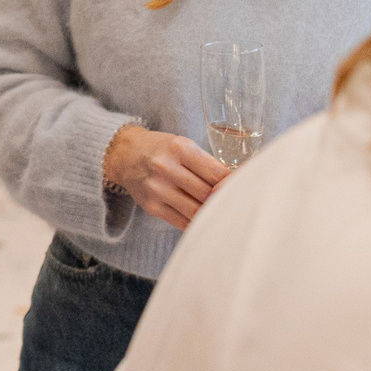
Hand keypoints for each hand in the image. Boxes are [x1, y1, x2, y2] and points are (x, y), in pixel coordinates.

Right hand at [102, 123, 229, 228]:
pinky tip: (207, 222)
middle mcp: (166, 168)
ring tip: (225, 215)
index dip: (234, 184)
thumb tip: (236, 186)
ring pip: (196, 211)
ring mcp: (157, 189)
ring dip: (212, 214)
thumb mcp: (183, 146)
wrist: (125, 155)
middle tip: (239, 205)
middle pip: (207, 193)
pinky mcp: (152, 206)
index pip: (216, 173)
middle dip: (224, 200)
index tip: (246, 189)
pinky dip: (197, 224)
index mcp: (179, 148)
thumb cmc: (161, 149)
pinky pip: (182, 222)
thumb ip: (206, 164)